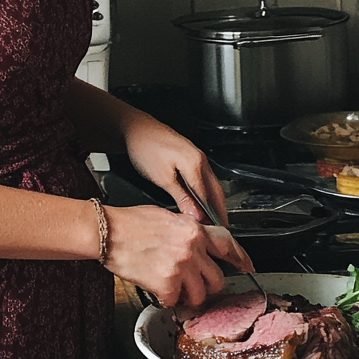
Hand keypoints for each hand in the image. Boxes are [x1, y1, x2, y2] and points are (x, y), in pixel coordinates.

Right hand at [103, 204, 250, 307]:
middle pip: (217, 278)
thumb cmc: (130, 223)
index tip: (247, 266)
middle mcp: (191, 248)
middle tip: (193, 284)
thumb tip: (195, 242)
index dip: (240, 258)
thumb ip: (187, 231)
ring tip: (174, 288)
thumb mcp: (166, 217)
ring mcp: (180, 266)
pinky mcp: (166, 283)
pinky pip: (175, 302)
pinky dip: (166, 300)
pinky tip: (157, 290)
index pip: (227, 245)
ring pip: (200, 295)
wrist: (107, 232)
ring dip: (188, 296)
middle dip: (206, 285)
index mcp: (193, 230)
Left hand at [124, 112, 232, 227]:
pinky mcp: (191, 157)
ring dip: (215, 201)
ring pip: (211, 184)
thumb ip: (181, 197)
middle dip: (220, 210)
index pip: (209, 197)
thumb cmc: (145, 148)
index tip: (216, 230)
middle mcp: (200, 160)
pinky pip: (204, 178)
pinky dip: (206, 192)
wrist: (136, 128)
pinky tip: (202, 200)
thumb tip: (195, 215)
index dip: (213, 216)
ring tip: (213, 219)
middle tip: (222, 229)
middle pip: (216, 190)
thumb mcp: (162, 178)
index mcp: (195, 165)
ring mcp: (197, 157)